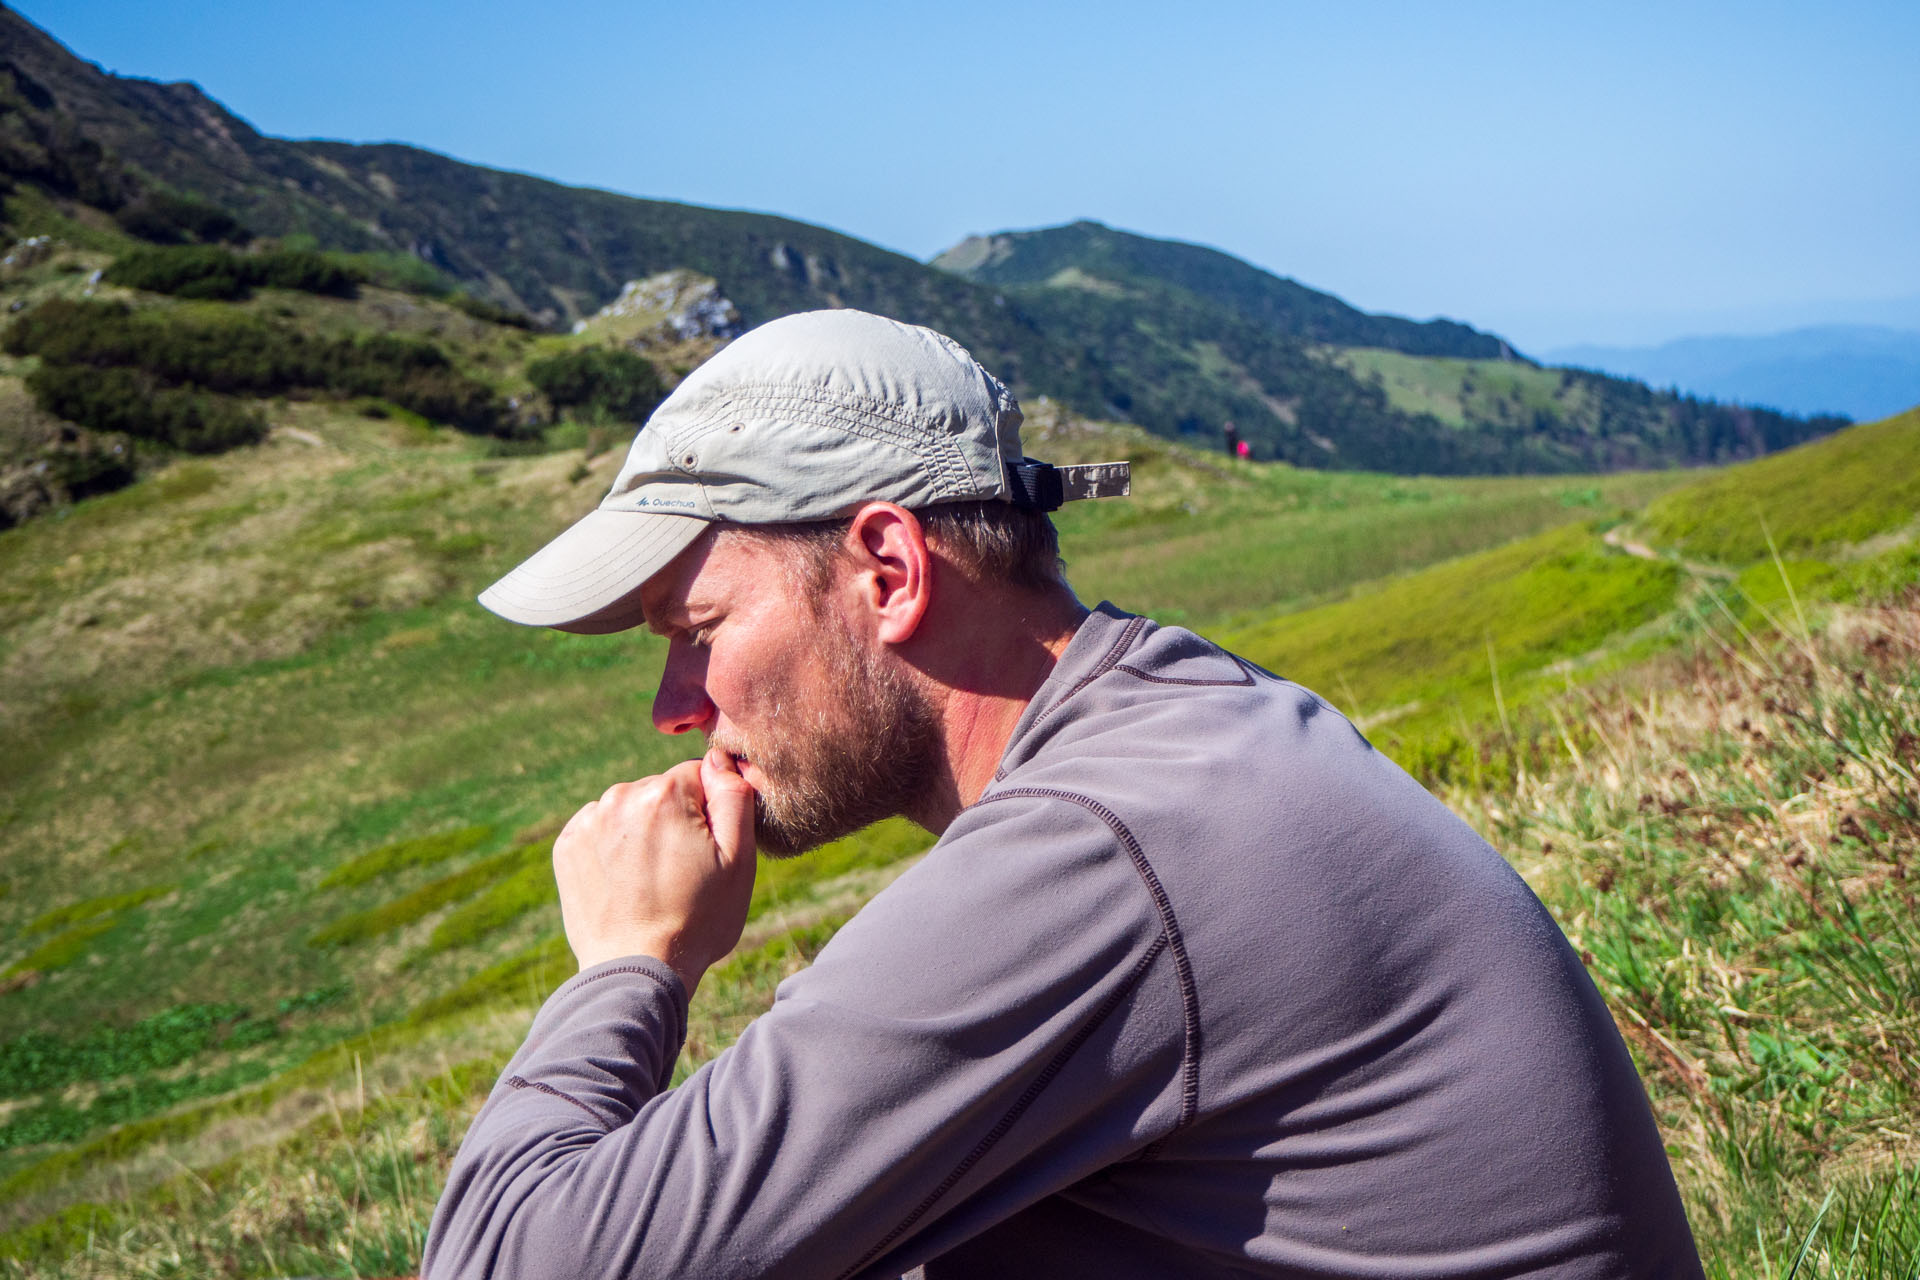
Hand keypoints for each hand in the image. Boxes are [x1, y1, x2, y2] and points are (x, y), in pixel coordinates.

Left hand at [552, 746, 757, 991]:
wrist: (636, 971)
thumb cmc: (697, 921)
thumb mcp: (738, 861)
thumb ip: (734, 798)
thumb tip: (719, 759)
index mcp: (665, 793)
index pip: (697, 777)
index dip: (710, 814)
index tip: (706, 853)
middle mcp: (620, 796)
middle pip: (661, 792)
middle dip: (674, 821)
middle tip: (681, 872)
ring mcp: (588, 821)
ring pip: (630, 810)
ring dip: (642, 833)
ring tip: (651, 882)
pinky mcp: (567, 846)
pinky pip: (601, 830)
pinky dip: (613, 849)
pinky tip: (624, 884)